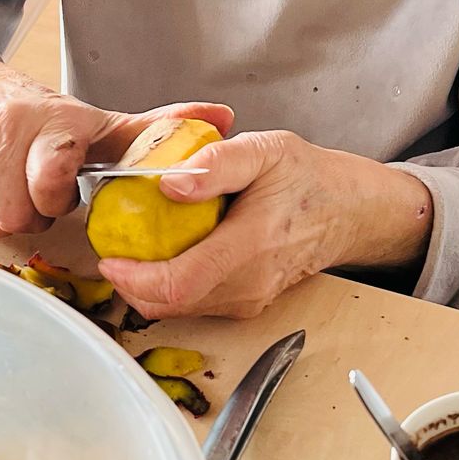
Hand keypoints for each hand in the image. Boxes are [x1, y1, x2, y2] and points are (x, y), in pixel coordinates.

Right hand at [0, 50, 234, 237]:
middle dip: (36, 212)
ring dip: (13, 213)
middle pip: (16, 208)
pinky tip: (0, 189)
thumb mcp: (104, 123)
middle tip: (49, 196)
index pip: (49, 168)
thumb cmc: (51, 120)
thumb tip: (223, 116)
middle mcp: (7, 131)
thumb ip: (158, 129)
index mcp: (53, 123)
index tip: (64, 194)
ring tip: (27, 191)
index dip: (55, 190)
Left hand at [97, 131, 434, 320]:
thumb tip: (168, 184)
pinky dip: (170, 287)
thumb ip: (216, 164)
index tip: (108, 256)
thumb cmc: (309, 178)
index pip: (179, 283)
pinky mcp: (247, 305)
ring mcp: (249, 300)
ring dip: (147, 286)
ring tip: (133, 249)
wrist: (350, 212)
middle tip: (112, 248)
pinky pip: (196, 305)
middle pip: (170, 304)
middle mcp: (249, 284)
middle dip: (129, 283)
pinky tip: (165, 255)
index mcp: (251, 246)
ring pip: (180, 309)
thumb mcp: (265, 150)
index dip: (134, 277)